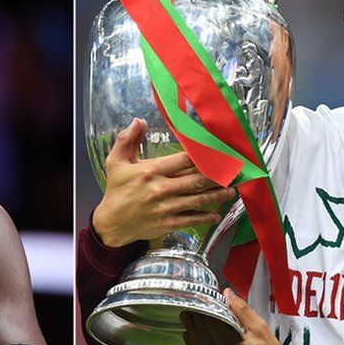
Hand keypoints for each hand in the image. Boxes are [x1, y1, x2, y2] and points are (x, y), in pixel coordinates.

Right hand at [93, 118, 235, 246]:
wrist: (111, 223)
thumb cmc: (116, 190)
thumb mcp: (116, 162)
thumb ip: (127, 140)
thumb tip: (138, 121)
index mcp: (150, 171)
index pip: (182, 160)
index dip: (202, 156)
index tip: (217, 152)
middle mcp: (161, 189)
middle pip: (195, 180)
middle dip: (216, 176)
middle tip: (232, 172)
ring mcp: (166, 208)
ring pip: (198, 200)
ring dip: (217, 196)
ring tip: (230, 191)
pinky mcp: (168, 223)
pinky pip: (191, 219)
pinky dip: (206, 218)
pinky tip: (216, 215)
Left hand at [182, 288, 286, 344]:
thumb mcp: (260, 328)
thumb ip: (242, 310)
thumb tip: (227, 294)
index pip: (209, 323)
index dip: (203, 310)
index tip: (200, 300)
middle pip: (199, 334)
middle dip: (193, 319)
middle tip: (189, 307)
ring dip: (191, 331)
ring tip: (188, 318)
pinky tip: (192, 336)